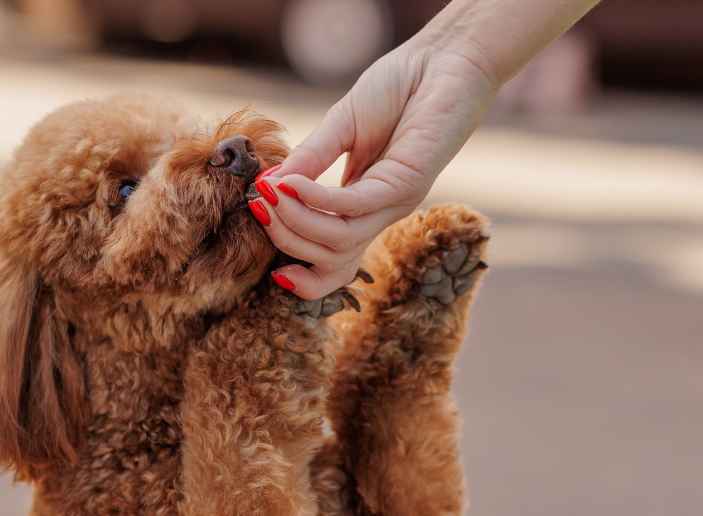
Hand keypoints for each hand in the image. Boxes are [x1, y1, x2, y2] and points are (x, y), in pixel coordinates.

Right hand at [248, 0, 598, 298]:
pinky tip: (291, 183)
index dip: (300, 271)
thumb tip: (267, 187)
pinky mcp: (407, 183)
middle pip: (330, 257)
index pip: (333, 260)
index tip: (267, 260)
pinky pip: (353, 205)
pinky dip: (316, 198)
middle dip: (286, 239)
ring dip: (296, 220)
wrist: (443, 57)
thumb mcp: (339, 127)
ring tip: (270, 194)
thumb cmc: (398, 87)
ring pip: (339, 240)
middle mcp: (381, 212)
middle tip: (258, 207)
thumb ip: (307, 159)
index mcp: (365, 205)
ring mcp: (396, 201)